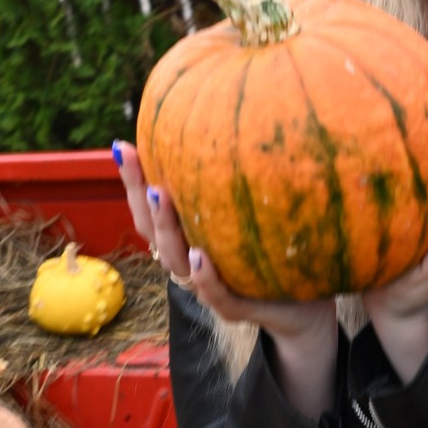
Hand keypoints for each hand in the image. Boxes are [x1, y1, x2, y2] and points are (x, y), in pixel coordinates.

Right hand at [112, 142, 339, 419]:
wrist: (307, 306)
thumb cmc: (276, 252)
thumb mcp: (253, 210)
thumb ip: (234, 179)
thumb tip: (229, 120)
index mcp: (188, 239)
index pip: (150, 209)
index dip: (132, 181)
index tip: (120, 146)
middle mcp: (191, 263)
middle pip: (153, 234)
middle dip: (139, 197)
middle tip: (132, 160)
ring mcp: (211, 288)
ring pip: (178, 262)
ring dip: (167, 229)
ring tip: (161, 195)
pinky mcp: (238, 308)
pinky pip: (218, 296)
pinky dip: (206, 278)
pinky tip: (202, 255)